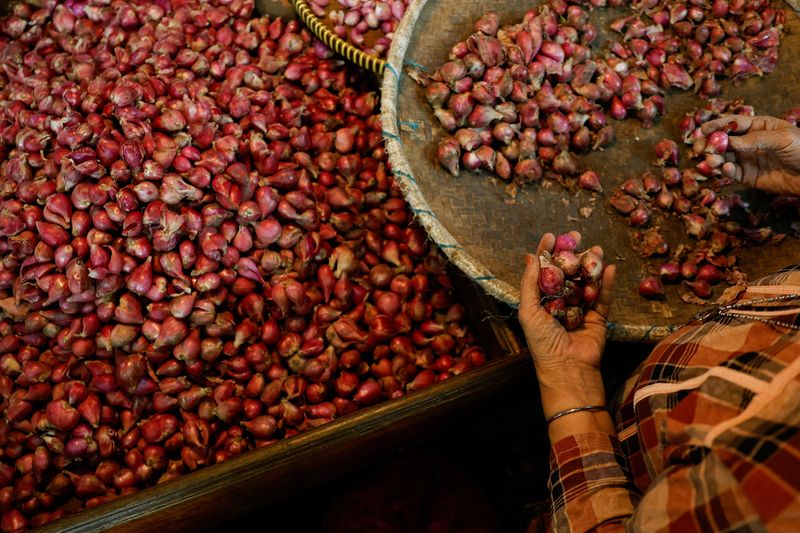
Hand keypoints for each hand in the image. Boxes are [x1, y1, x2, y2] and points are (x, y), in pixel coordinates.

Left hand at [518, 232, 615, 417]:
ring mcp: (580, 310)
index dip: (547, 253)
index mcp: (541, 302)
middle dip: (571, 254)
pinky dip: (607, 283)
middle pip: (567, 273)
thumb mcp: (528, 311)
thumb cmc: (542, 343)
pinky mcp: (598, 318)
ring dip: (590, 265)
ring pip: (586, 282)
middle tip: (576, 236)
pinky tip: (609, 268)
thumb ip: (529, 283)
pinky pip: (603, 298)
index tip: (551, 236)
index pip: (543, 272)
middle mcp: (560, 303)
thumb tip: (530, 256)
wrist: (567, 369)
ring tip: (595, 249)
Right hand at [701, 115, 799, 195]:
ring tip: (712, 160)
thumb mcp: (783, 138)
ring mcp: (748, 159)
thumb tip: (730, 142)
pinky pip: (732, 172)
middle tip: (698, 147)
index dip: (717, 125)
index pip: (734, 123)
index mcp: (759, 127)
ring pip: (724, 157)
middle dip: (709, 143)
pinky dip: (726, 171)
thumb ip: (756, 140)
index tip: (702, 130)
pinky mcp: (748, 176)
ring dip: (715, 158)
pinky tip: (726, 168)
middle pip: (724, 140)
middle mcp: (750, 142)